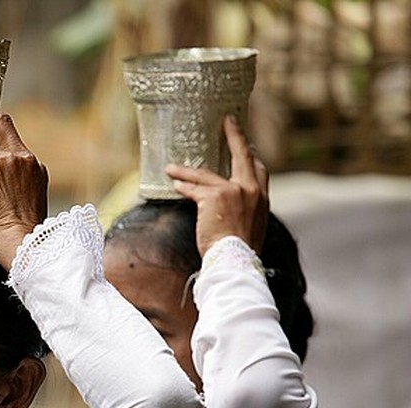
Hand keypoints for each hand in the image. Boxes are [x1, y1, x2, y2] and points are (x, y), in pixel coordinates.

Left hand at [165, 115, 268, 256]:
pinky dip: (183, 187)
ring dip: (187, 171)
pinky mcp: (214, 196)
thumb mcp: (250, 228)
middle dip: (235, 136)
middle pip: (243, 156)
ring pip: (206, 175)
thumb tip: (232, 212)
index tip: (246, 147)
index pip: (260, 170)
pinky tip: (174, 185)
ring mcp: (234, 191)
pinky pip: (194, 189)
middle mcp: (252, 190)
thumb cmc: (239, 251)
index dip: (251, 157)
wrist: (235, 259)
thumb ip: (245, 213)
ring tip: (172, 168)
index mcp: (263, 199)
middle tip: (228, 122)